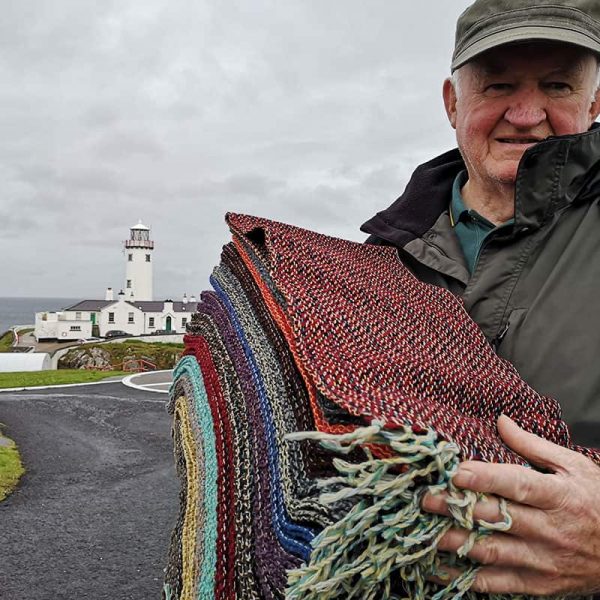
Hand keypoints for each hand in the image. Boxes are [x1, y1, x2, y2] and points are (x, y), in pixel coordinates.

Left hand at [422, 415, 599, 595]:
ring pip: (491, 551)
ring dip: (454, 542)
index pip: (516, 485)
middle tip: (425, 498)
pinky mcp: (539, 584)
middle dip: (456, 508)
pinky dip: (466, 578)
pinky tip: (441, 567)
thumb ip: (533, 445)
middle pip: (495, 517)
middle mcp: (549, 529)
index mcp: (557, 496)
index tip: (455, 472)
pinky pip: (498, 583)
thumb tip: (500, 421)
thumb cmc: (597, 501)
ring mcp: (543, 560)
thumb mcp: (573, 467)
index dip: (484, 478)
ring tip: (425, 530)